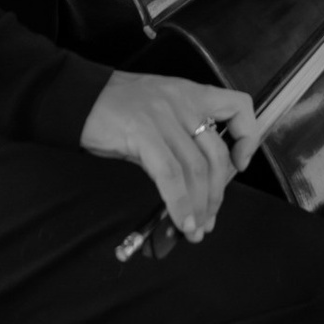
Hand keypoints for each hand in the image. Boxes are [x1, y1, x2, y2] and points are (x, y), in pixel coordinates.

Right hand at [80, 72, 258, 242]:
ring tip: (194, 229)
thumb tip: (194, 183)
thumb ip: (179, 136)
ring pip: (197, 169)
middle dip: (216, 195)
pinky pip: (170, 176)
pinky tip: (180, 220)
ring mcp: (164, 118)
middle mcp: (183, 103)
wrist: (76, 97)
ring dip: (199, 206)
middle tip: (209, 219)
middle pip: (216, 155)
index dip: (247, 138)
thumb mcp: (157, 109)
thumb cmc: (113, 106)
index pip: (238, 106)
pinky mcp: (144, 134)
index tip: (240, 164)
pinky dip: (179, 203)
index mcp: (190, 93)